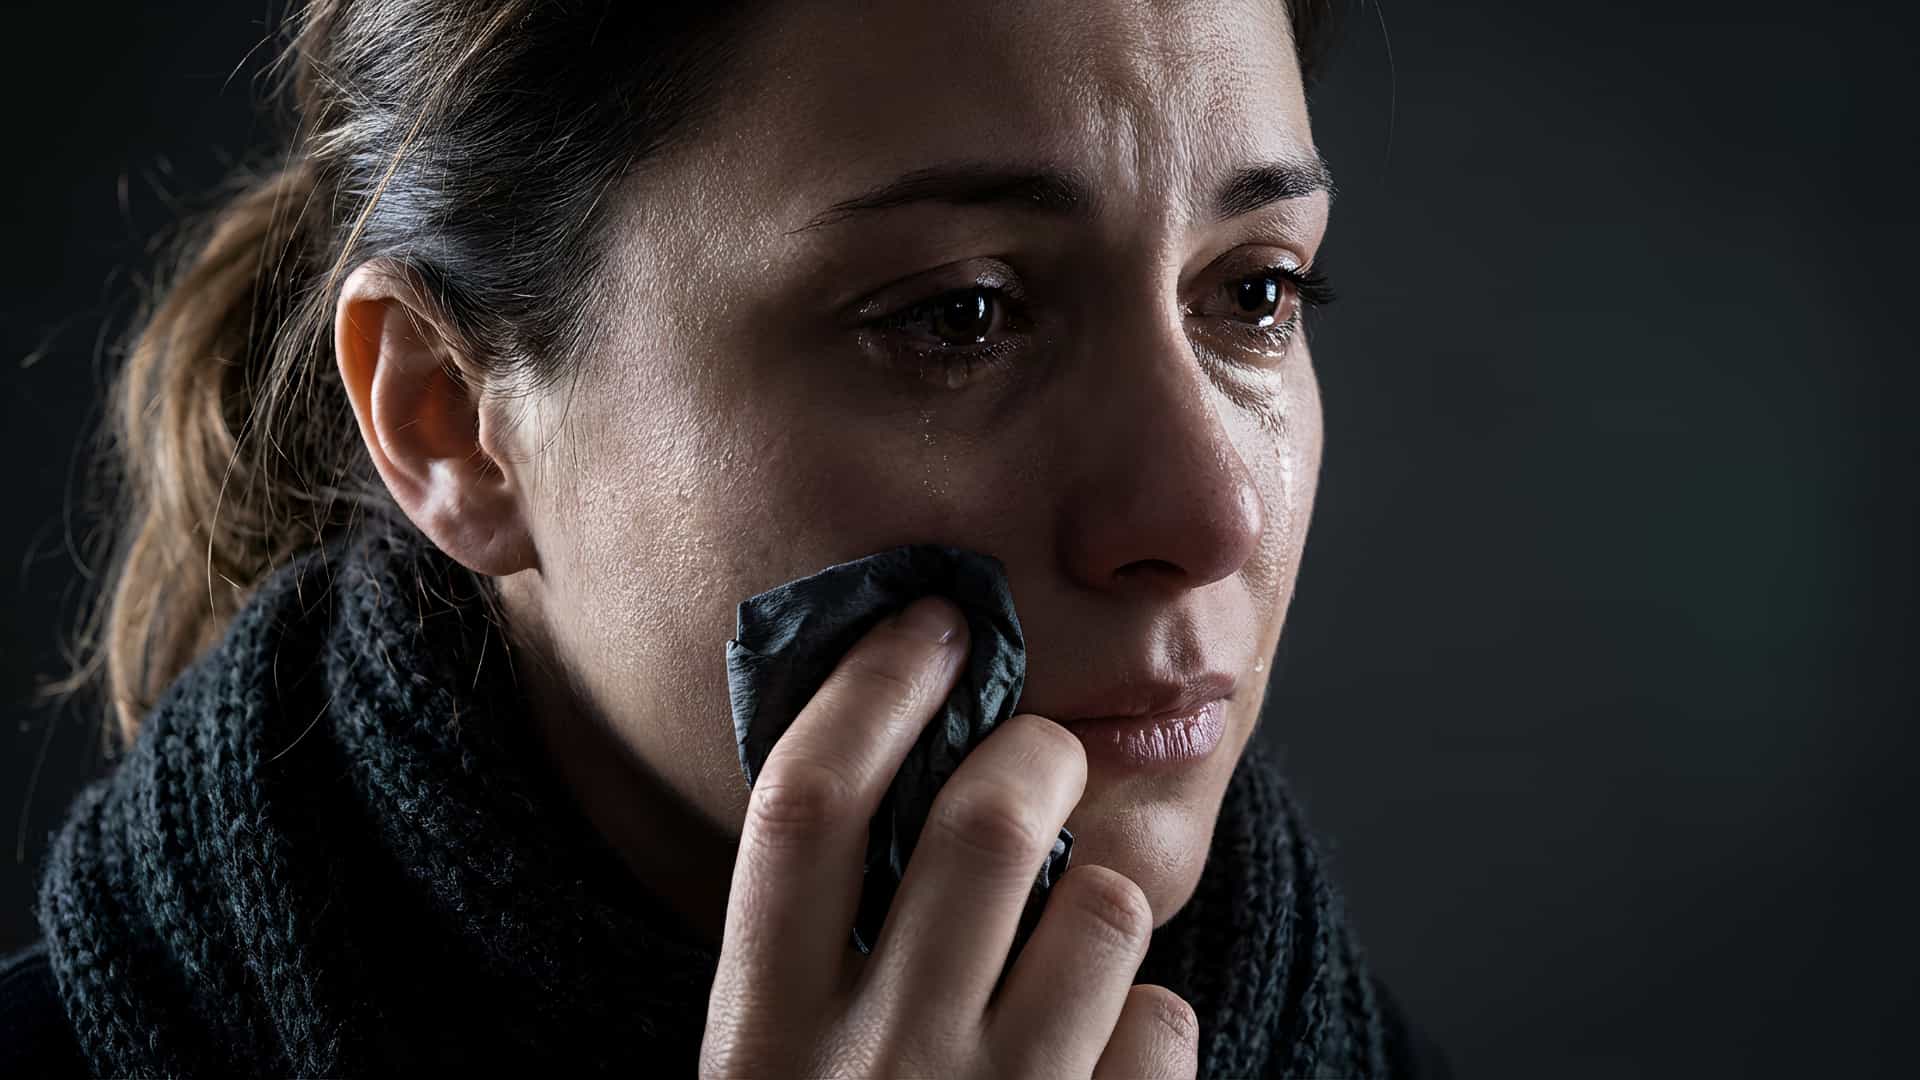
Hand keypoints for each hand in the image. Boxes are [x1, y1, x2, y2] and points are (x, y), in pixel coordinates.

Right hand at [701, 594, 1198, 1077]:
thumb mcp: (773, 1071)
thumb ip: (808, 951)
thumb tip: (896, 769)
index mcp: (761, 1039)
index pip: (806, 808)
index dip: (873, 688)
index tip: (932, 622)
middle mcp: (871, 1073)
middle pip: (985, 826)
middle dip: (1039, 756)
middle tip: (1047, 754)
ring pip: (1105, 909)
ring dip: (1102, 899)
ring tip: (1072, 936)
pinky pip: (1163, 1020)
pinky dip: (1145, 1018)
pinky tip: (1102, 1051)